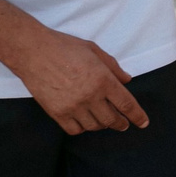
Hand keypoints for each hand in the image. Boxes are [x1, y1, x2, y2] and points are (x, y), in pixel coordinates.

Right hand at [9, 27, 148, 134]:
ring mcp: (73, 106)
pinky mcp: (57, 113)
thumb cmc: (64, 47)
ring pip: (94, 126)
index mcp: (103, 79)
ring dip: (101, 125)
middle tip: (123, 124)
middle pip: (112, 119)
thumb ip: (113, 67)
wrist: (33, 51)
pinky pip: (74, 130)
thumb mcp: (94, 50)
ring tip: (103, 120)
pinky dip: (82, 128)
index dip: (137, 116)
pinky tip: (83, 121)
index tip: (143, 123)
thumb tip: (127, 80)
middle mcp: (90, 96)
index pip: (126, 104)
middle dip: (121, 124)